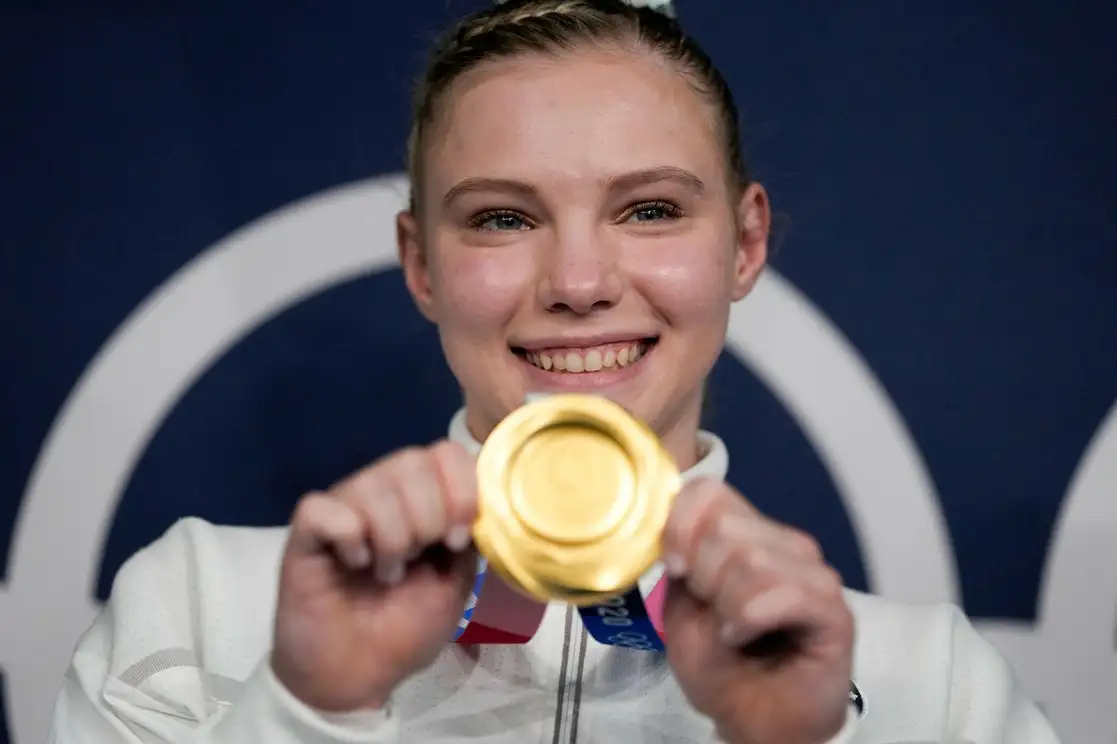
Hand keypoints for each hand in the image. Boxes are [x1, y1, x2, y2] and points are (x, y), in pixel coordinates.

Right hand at [271, 440, 478, 711]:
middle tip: (418, 559)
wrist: (354, 677)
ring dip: (391, 537)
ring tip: (386, 573)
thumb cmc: (403, 629)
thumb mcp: (454, 583)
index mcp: (419, 499)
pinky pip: (324, 508)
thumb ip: (468, 538)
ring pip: (371, 484)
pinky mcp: (304, 532)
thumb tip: (481, 503)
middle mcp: (379, 493)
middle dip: (427, 515)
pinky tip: (352, 563)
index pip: (445, 453)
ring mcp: (341, 507)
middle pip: (411, 461)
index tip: (458, 539)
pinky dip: (347, 536)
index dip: (460, 488)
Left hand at [660, 478, 853, 743]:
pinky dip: (749, 619)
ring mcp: (814, 574)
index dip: (680, 525)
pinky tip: (742, 637)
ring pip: (752, 560)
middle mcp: (785, 545)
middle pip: (725, 528)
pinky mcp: (834, 610)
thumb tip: (671, 519)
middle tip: (713, 613)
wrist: (754, 722)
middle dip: (703, 578)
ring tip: (731, 630)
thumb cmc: (721, 666)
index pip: (710, 491)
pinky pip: (784, 593)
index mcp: (749, 535)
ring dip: (726, 605)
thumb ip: (679, 557)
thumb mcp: (679, 605)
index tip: (674, 568)